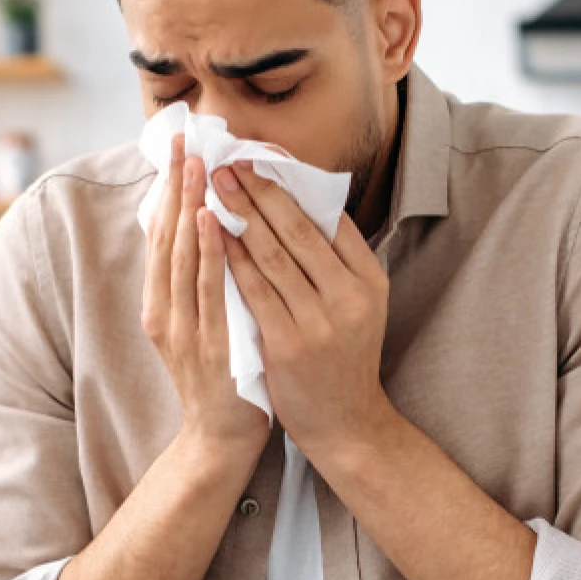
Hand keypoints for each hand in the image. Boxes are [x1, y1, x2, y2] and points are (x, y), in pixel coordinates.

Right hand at [141, 133, 270, 468]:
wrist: (220, 441)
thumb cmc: (224, 378)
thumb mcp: (205, 323)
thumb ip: (203, 283)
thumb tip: (216, 231)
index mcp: (162, 304)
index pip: (162, 236)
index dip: (167, 191)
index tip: (177, 148)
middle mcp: (165, 312)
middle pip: (167, 238)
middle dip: (176, 187)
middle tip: (185, 140)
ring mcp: (184, 330)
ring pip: (183, 257)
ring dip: (190, 207)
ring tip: (198, 164)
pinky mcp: (208, 346)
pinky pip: (209, 289)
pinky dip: (210, 252)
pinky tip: (215, 220)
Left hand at [212, 160, 394, 460]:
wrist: (345, 423)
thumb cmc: (343, 356)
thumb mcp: (357, 304)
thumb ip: (336, 261)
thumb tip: (301, 202)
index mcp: (369, 280)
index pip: (329, 219)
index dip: (293, 184)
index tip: (264, 156)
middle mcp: (349, 296)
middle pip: (299, 229)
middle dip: (260, 189)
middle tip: (230, 159)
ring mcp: (319, 321)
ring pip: (273, 254)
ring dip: (239, 213)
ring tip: (215, 183)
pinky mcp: (287, 344)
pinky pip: (253, 289)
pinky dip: (230, 256)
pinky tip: (211, 233)